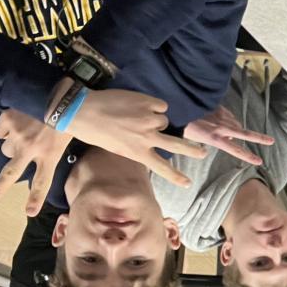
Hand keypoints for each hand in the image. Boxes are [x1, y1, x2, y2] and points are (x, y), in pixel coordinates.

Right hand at [0, 110, 71, 215]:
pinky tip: (17, 120)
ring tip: (25, 132)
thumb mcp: (68, 137)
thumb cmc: (71, 116)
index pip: (42, 182)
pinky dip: (6, 128)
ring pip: (6, 148)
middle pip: (11, 174)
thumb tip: (46, 154)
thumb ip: (54, 149)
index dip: (35, 198)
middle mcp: (31, 150)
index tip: (30, 213)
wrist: (61, 95)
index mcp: (50, 155)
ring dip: (12, 144)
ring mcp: (17, 136)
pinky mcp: (7, 122)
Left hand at [50, 82, 206, 186]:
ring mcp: (149, 119)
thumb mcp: (117, 147)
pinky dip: (152, 104)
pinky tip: (138, 104)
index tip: (187, 183)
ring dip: (154, 117)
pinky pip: (160, 105)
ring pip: (163, 120)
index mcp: (138, 152)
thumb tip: (151, 138)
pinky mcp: (148, 103)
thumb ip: (136, 146)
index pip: (161, 167)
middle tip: (202, 153)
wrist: (83, 110)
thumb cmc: (95, 132)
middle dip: (192, 150)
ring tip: (137, 115)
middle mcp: (147, 137)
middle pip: (176, 145)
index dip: (176, 176)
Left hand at [184, 106, 273, 165]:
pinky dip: (229, 120)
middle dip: (259, 138)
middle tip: (271, 141)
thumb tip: (226, 137)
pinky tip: (222, 121)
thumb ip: (212, 139)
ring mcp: (221, 116)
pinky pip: (229, 116)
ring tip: (229, 133)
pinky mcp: (219, 107)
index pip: (235, 149)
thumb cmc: (181, 125)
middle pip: (245, 133)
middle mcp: (221, 127)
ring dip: (237, 129)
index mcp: (214, 137)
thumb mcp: (194, 138)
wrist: (178, 105)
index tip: (259, 161)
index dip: (247, 156)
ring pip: (236, 124)